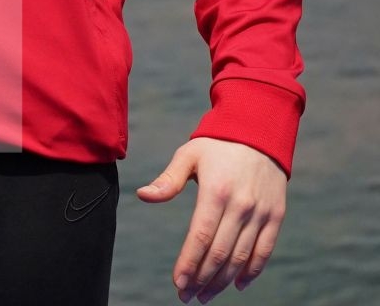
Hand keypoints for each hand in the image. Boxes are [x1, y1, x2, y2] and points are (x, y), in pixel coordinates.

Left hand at [136, 137, 286, 302]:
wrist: (259, 129)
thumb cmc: (217, 143)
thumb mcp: (190, 155)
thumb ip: (168, 180)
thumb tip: (143, 195)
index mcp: (216, 191)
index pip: (200, 238)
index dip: (188, 265)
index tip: (177, 284)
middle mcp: (240, 205)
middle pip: (219, 254)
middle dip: (201, 280)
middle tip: (187, 296)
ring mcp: (260, 213)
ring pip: (241, 258)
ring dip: (223, 282)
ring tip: (206, 294)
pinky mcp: (275, 216)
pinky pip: (264, 252)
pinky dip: (252, 272)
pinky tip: (237, 284)